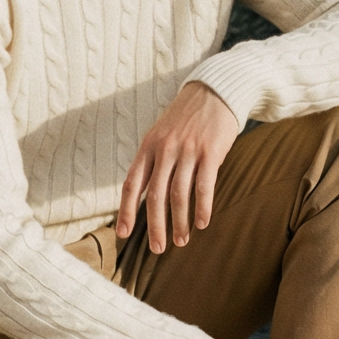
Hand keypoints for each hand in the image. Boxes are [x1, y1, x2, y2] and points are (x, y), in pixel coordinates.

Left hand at [117, 79, 238, 251]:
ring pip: (179, 194)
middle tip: (158, 248)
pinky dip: (203, 207)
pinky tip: (203, 223)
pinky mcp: (210, 151)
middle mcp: (165, 149)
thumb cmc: (187, 117)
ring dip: (179, 222)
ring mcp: (188, 150)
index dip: (127, 210)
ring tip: (181, 241)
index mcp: (149, 146)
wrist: (214, 90)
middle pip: (156, 195)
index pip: (133, 183)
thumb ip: (153, 159)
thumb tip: (143, 193)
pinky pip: (204, 185)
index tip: (124, 234)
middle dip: (155, 226)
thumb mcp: (162, 133)